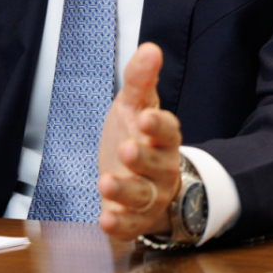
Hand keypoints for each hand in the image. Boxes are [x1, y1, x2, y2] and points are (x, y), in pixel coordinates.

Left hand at [96, 42, 182, 238]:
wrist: (141, 176)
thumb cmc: (137, 135)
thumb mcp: (134, 103)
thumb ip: (139, 79)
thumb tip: (150, 47)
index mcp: (164, 138)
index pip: (168, 130)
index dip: (158, 125)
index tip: (145, 117)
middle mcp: (162, 168)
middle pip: (157, 166)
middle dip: (142, 159)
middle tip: (127, 149)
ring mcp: (150, 196)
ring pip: (143, 196)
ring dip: (125, 191)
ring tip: (105, 183)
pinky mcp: (135, 219)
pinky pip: (131, 225)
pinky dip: (119, 224)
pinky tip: (105, 219)